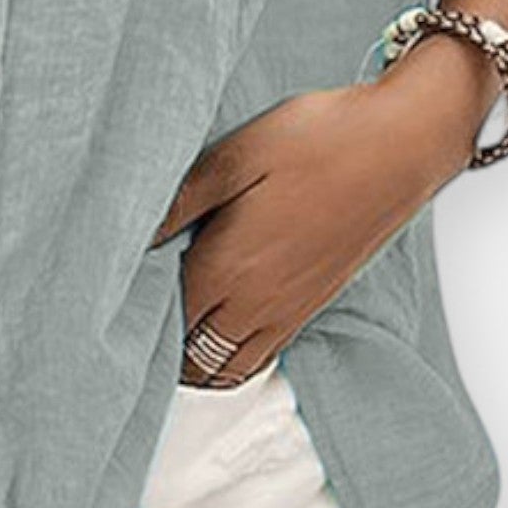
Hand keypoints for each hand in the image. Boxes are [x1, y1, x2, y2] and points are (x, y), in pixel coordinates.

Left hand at [149, 61, 485, 385]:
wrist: (401, 145)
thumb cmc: (319, 140)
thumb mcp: (235, 155)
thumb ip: (179, 201)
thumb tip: (129, 236)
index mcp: (229, 270)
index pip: (160, 320)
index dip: (129, 308)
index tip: (106, 288)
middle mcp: (256, 306)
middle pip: (188, 357)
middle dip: (154, 344)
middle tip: (127, 310)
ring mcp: (287, 312)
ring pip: (224, 368)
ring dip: (190, 358)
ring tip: (164, 323)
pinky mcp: (310, 306)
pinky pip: (257, 358)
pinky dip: (228, 359)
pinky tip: (213, 325)